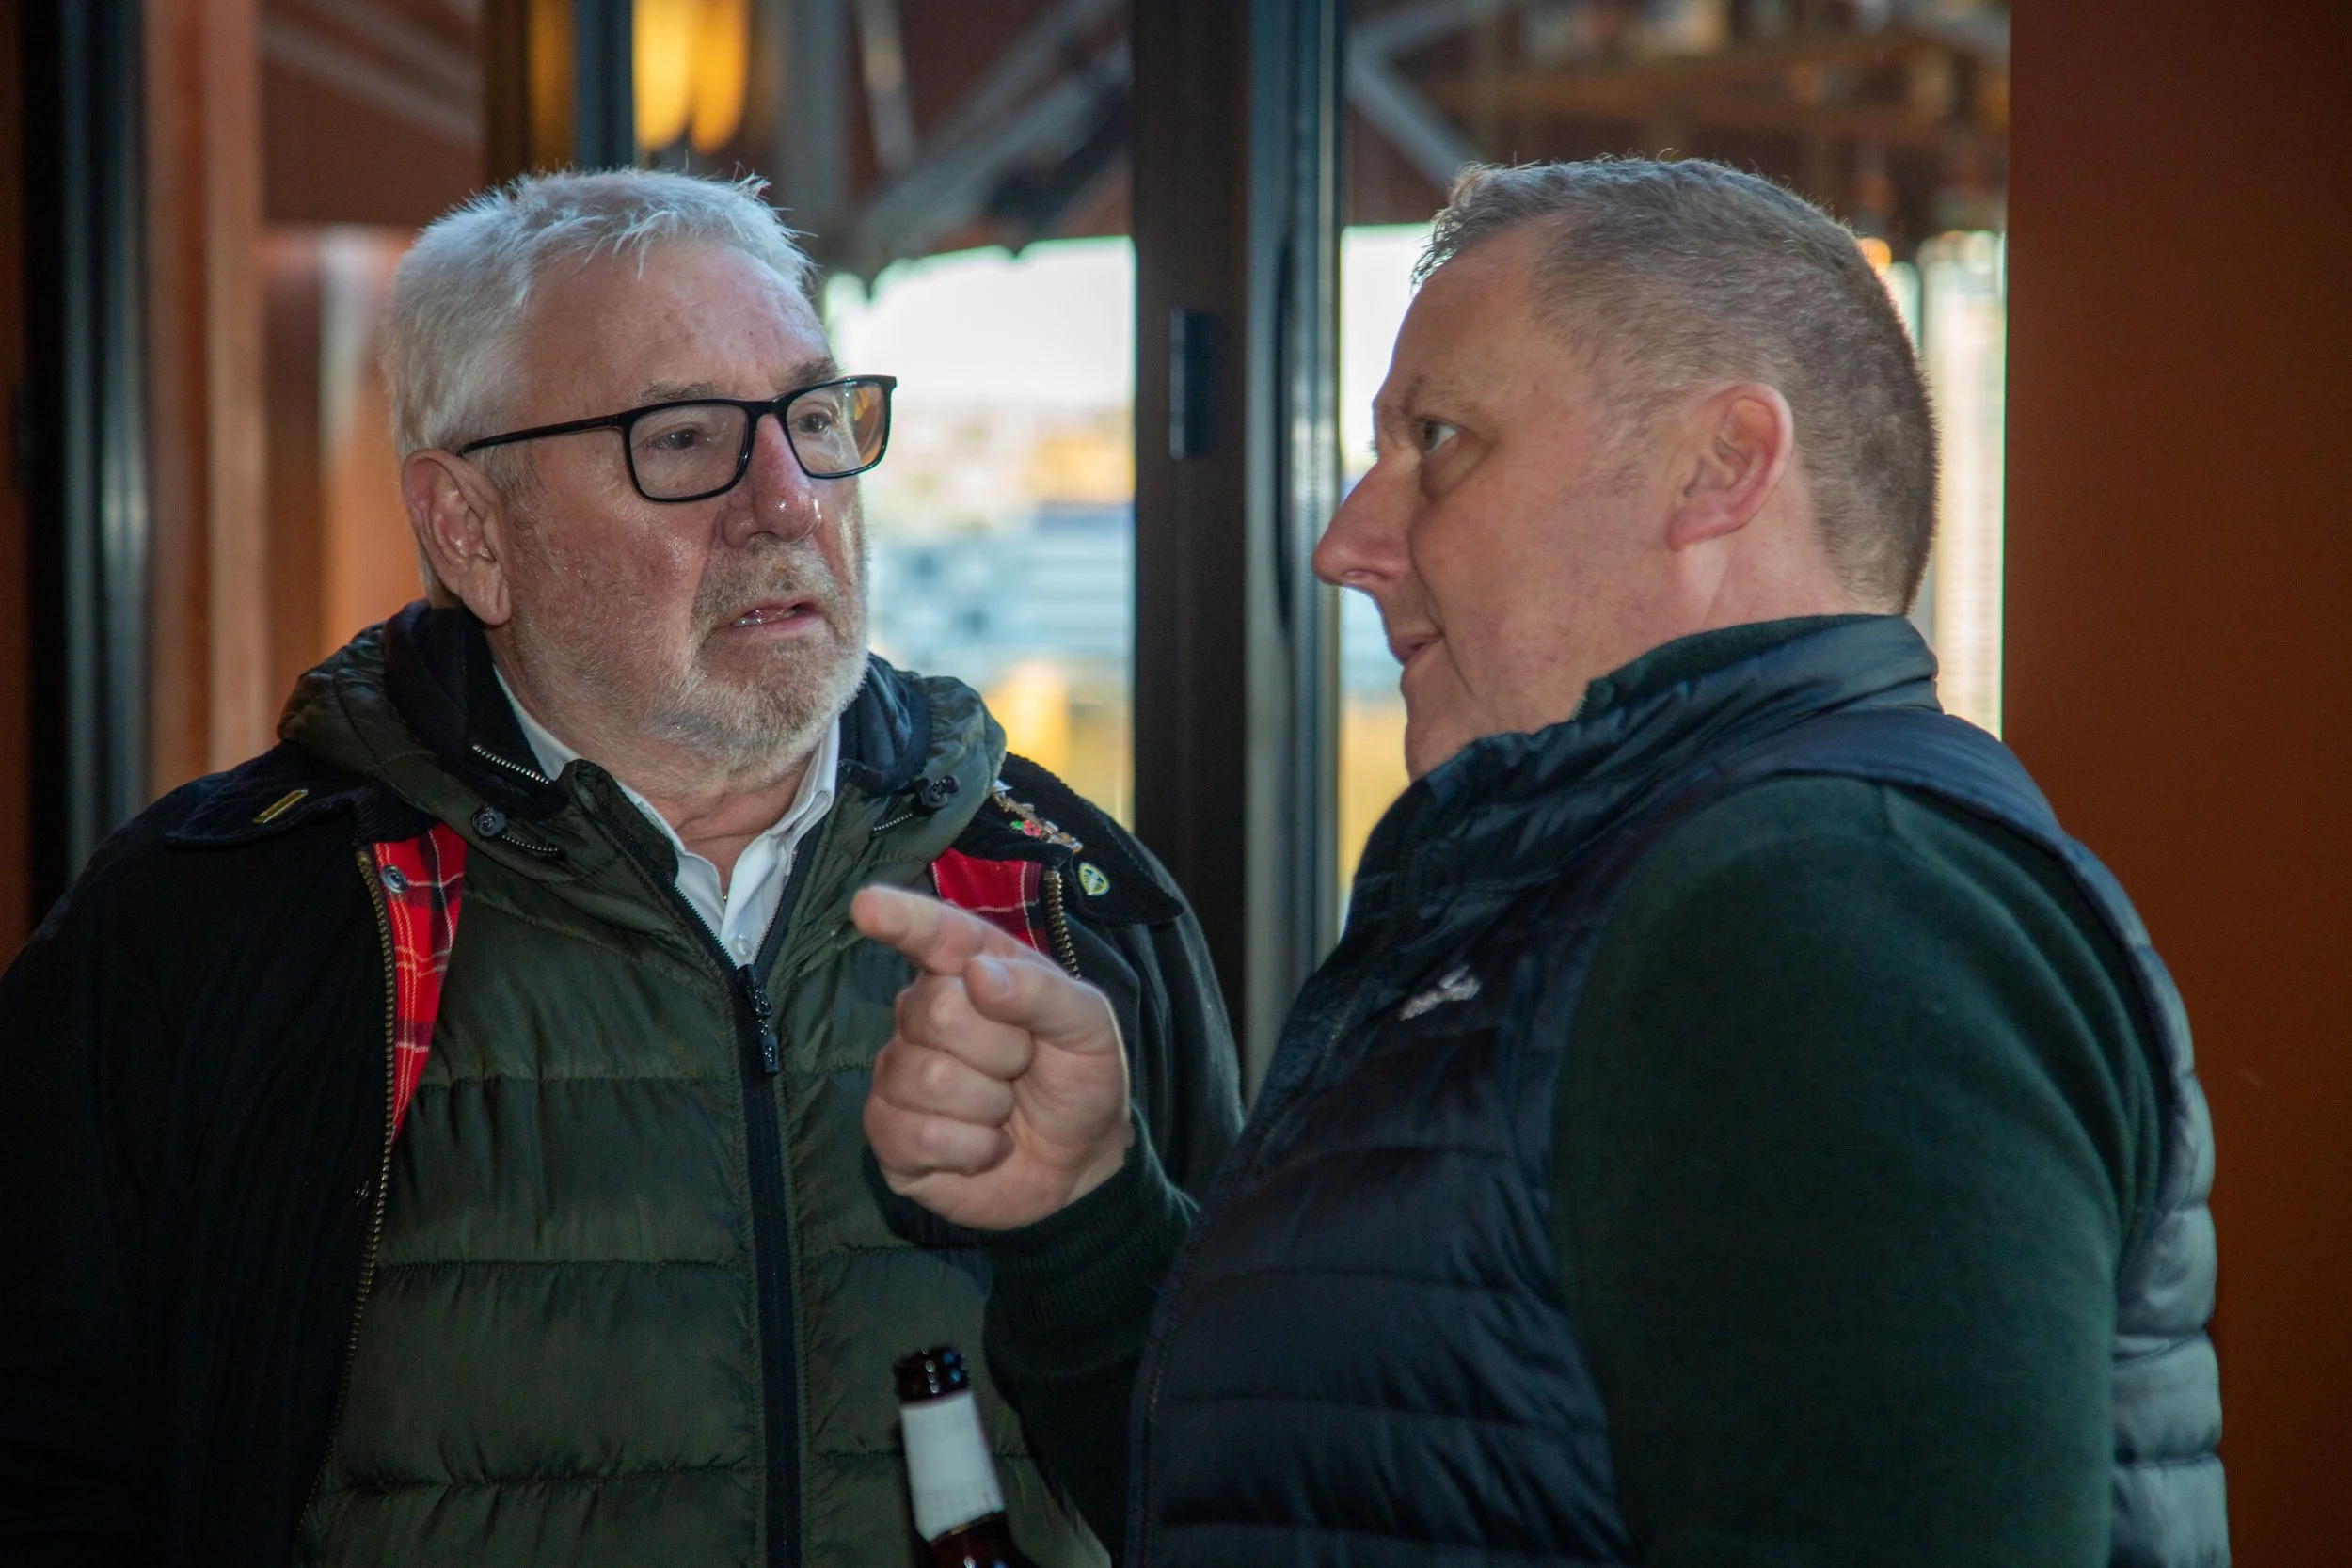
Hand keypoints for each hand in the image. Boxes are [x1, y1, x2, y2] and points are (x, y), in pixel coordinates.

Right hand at [852, 884, 1133, 1230]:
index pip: (935, 936)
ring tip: (1004, 1111)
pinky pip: (912, 1133)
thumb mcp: (1089, 1028)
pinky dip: (968, 1149)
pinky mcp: (889, 1133)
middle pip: (938, 1012)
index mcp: (975, 971)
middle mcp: (925, 1013)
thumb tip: (979, 976)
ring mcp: (901, 1071)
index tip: (867, 906)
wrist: (1078, 1164)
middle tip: (1023, 1069)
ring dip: (987, 1106)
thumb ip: (1044, 993)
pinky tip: (983, 1147)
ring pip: (928, 1077)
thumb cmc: (1078, 1080)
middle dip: (1002, 1051)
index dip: (902, 919)